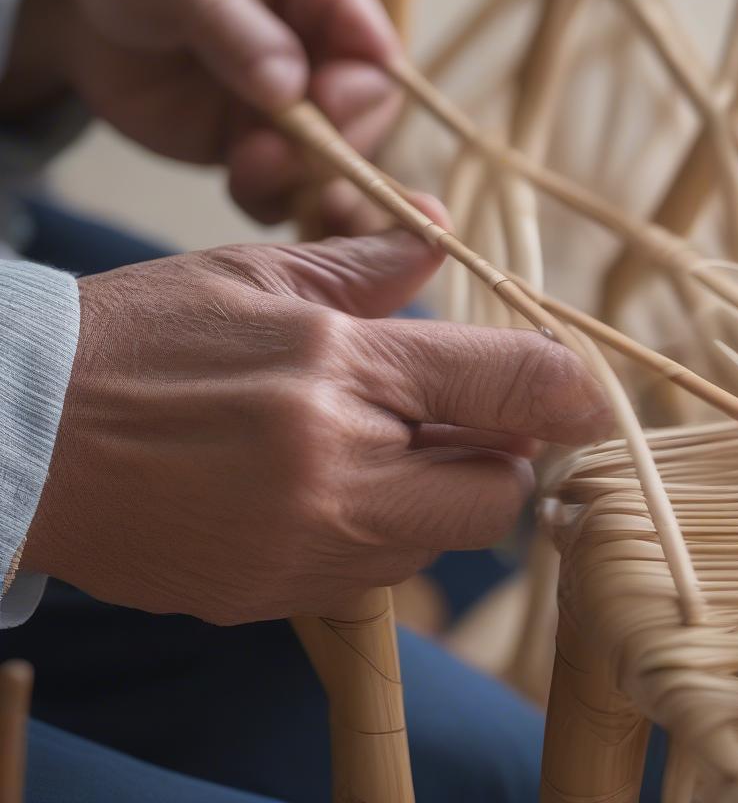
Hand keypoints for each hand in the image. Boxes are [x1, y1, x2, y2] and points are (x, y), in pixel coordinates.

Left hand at [2, 0, 399, 232]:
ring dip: (299, 176)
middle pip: (367, 109)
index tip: (321, 106)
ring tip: (243, 171)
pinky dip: (275, 199)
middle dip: (330, 142)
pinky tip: (240, 186)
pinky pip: (294, 187)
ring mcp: (300, 97)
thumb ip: (233, 24)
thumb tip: (293, 86)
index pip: (372, 41)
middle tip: (268, 155)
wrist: (72, 22)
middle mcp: (321, 40)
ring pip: (338, 156)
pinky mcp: (271, 142)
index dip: (360, 85)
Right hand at [21, 228, 610, 624]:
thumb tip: (442, 235)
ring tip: (383, 444)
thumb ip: (368, 265)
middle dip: (500, 456)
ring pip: (439, 542)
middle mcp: (333, 467)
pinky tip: (330, 488)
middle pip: (494, 493)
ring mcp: (303, 546)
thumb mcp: (254, 274)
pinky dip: (381, 533)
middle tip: (465, 417)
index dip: (564, 390)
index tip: (588, 394)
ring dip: (439, 493)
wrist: (24, 432)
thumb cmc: (139, 337)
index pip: (501, 384)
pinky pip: (375, 577)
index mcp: (334, 366)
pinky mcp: (271, 595)